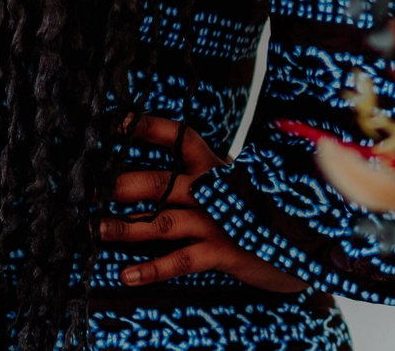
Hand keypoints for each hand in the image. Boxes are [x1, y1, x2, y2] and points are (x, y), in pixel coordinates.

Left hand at [99, 115, 305, 292]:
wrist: (304, 243)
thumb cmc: (256, 211)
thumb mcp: (232, 186)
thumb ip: (200, 179)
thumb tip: (155, 180)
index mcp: (216, 166)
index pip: (179, 138)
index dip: (147, 127)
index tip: (117, 121)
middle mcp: (213, 189)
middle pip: (160, 182)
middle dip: (121, 185)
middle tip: (90, 190)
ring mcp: (217, 221)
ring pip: (163, 222)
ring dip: (126, 226)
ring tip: (97, 229)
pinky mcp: (222, 251)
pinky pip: (180, 260)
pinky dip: (151, 269)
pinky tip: (127, 275)